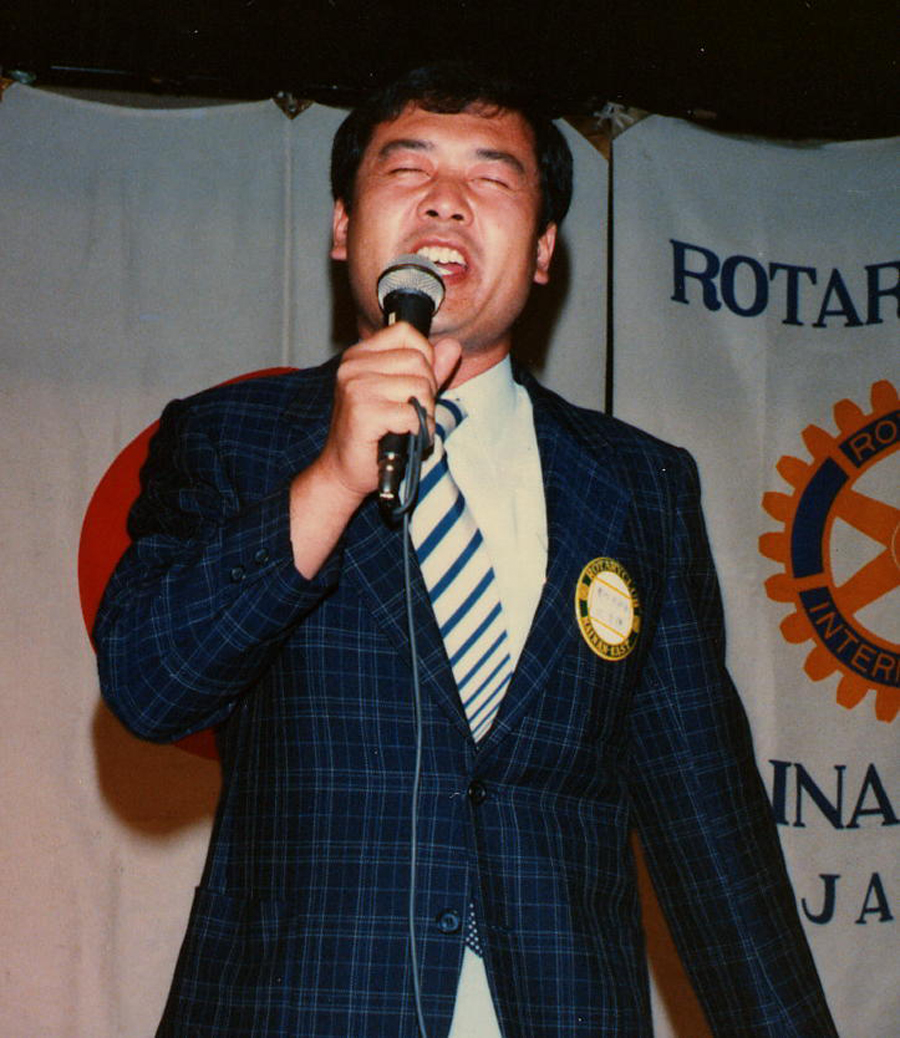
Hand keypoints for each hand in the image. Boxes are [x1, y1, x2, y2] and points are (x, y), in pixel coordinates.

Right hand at [316, 323, 461, 501]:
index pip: (406, 332)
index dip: (423, 358)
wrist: (343, 470)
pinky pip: (412, 413)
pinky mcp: (363, 412)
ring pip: (419, 386)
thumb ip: (428, 370)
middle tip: (411, 412)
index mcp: (359, 355)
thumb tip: (453, 346)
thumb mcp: (403, 395)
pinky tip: (405, 437)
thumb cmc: (372, 434)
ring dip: (423, 412)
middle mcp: (353, 367)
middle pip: (417, 360)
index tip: (414, 384)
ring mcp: (356, 388)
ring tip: (407, 426)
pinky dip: (418, 430)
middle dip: (427, 389)